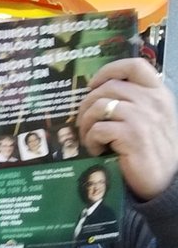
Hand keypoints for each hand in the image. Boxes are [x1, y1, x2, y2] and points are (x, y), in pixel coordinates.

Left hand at [78, 58, 177, 200]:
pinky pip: (98, 129)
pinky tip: (97, 149)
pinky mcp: (132, 136)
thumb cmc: (152, 150)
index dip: (108, 70)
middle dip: (87, 104)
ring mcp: (143, 118)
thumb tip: (97, 91)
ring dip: (86, 123)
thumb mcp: (150, 119)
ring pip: (99, 106)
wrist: (164, 181)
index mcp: (159, 94)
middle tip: (84, 121)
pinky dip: (91, 140)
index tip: (93, 84)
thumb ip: (134, 102)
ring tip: (89, 137)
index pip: (134, 65)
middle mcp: (153, 102)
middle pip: (108, 87)